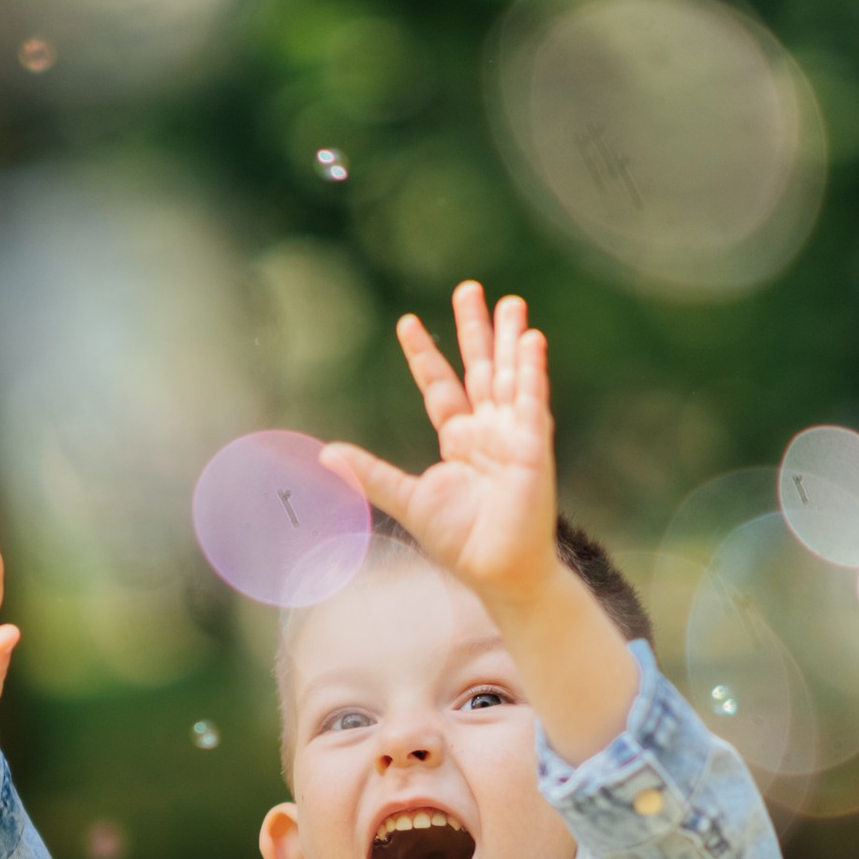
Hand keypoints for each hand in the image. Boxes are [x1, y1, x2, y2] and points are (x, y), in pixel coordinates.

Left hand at [322, 282, 560, 613]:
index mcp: (459, 439)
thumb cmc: (459, 540)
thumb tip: (325, 454)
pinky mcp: (533, 445)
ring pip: (509, 375)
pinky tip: (531, 340)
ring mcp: (513, 434)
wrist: (497, 570)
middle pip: (479, 368)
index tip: (406, 322)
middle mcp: (487, 430)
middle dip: (475, 330)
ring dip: (510, 340)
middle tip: (468, 288)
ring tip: (511, 303)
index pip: (439, 386)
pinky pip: (531, 400)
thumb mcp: (407, 499)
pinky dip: (531, 371)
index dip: (424, 355)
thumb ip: (371, 474)